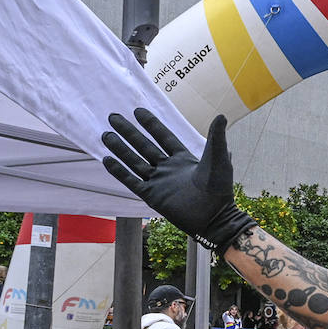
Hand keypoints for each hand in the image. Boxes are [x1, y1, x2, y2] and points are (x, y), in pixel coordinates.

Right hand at [101, 109, 255, 252]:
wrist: (215, 217)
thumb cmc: (220, 189)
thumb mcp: (219, 159)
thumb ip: (216, 137)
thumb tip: (221, 115)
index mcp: (183, 159)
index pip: (164, 137)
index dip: (151, 125)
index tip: (138, 111)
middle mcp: (168, 169)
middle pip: (144, 146)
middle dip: (129, 132)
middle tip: (114, 117)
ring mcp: (159, 182)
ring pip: (135, 162)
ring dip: (120, 149)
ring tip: (106, 135)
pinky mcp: (152, 196)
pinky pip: (132, 181)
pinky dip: (119, 171)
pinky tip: (106, 160)